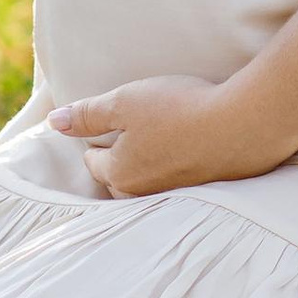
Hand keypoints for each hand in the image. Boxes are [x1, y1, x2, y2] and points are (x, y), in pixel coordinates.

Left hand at [48, 72, 296, 197]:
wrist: (244, 124)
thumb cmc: (180, 108)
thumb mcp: (125, 101)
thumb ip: (88, 113)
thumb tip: (53, 122)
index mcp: (120, 173)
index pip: (94, 161)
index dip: (92, 141)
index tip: (95, 132)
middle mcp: (144, 193)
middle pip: (118, 180)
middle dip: (114, 164)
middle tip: (116, 145)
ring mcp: (175, 195)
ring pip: (146, 186)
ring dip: (143, 171)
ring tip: (147, 151)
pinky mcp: (204, 191)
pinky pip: (176, 183)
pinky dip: (173, 171)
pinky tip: (182, 155)